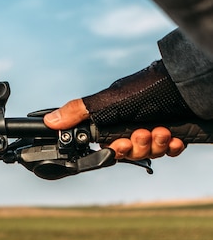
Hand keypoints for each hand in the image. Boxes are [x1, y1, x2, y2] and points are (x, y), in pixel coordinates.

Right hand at [43, 98, 185, 159]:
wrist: (190, 85)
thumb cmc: (148, 89)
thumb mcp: (109, 101)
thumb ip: (79, 112)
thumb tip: (48, 121)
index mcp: (114, 120)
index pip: (106, 146)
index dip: (113, 150)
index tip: (120, 145)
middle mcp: (131, 125)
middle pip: (127, 153)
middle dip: (135, 147)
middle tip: (140, 134)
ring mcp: (153, 130)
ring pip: (148, 154)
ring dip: (154, 145)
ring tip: (160, 130)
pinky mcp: (174, 134)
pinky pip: (169, 151)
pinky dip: (171, 147)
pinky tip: (174, 138)